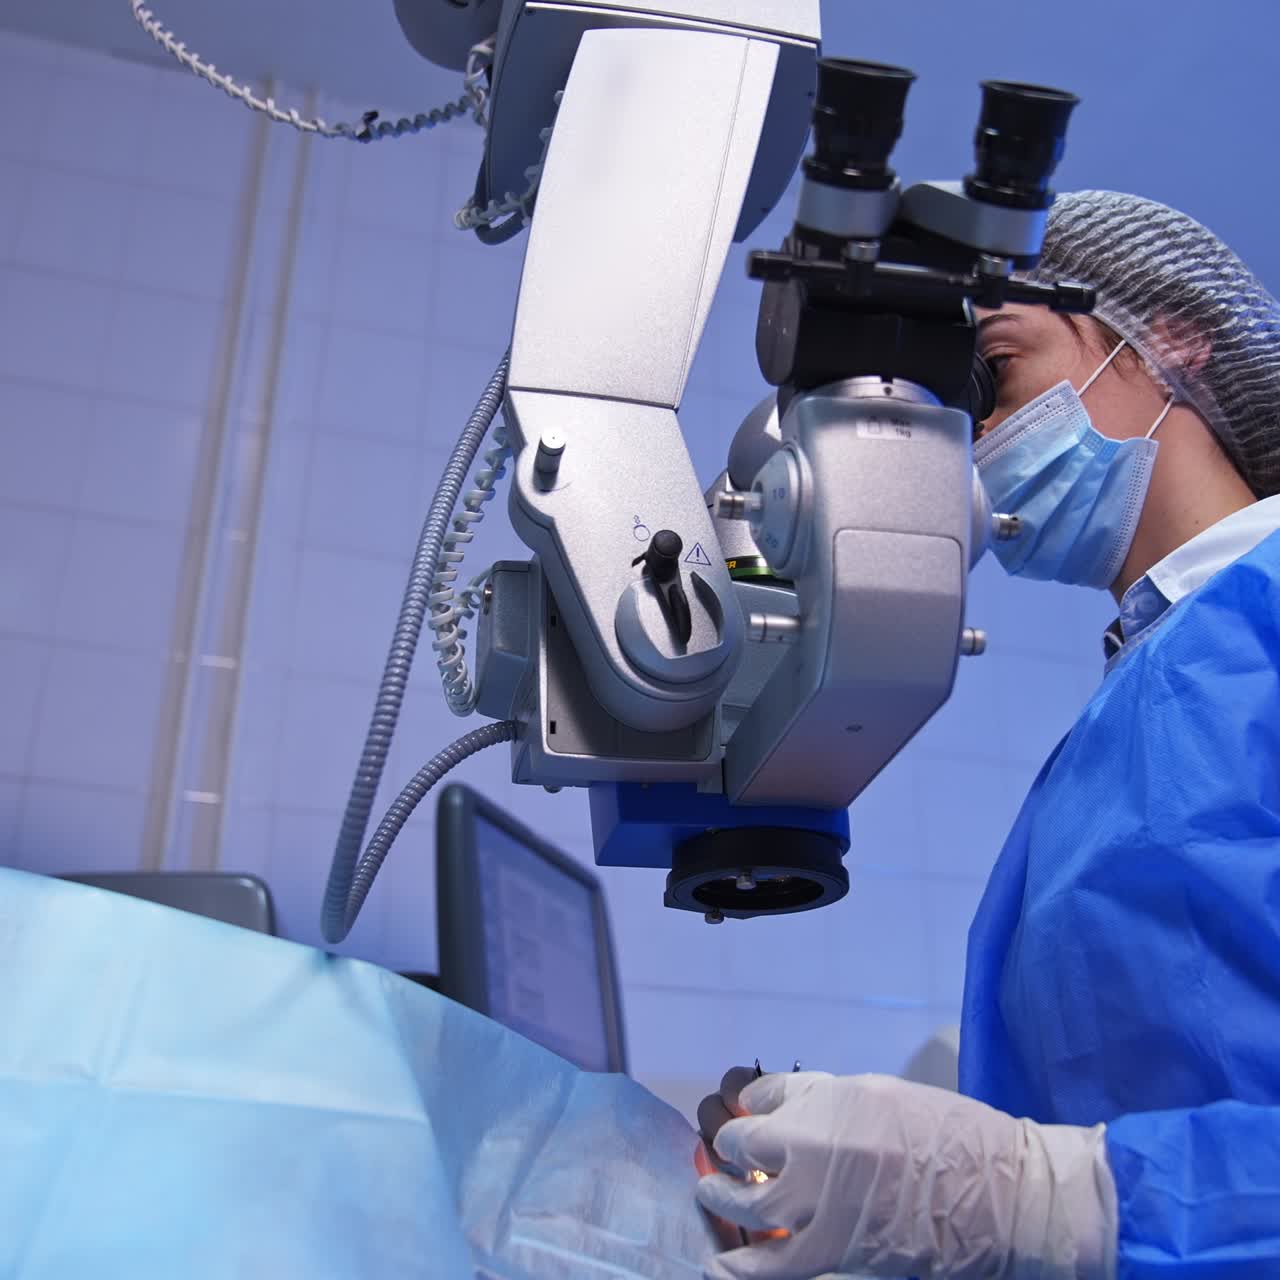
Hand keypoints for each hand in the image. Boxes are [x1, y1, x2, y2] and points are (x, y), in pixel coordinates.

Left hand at [696, 1072, 1117, 1279]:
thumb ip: (832, 1100)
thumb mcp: (887, 1096)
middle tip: (729, 1158)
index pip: (764, 1095)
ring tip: (711, 1194)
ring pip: (750, 1200)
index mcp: (835, 1096)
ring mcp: (824, 1197)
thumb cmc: (954, 1137)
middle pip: (745, 1143)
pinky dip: (742, 1267)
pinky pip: (775, 1262)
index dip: (753, 1108)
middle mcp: (819, 1140)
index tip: (752, 1117)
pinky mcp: (837, 1249)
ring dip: (722, 1197)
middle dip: (732, 1149)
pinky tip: (720, 1266)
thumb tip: (786, 1108)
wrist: (1006, 1195)